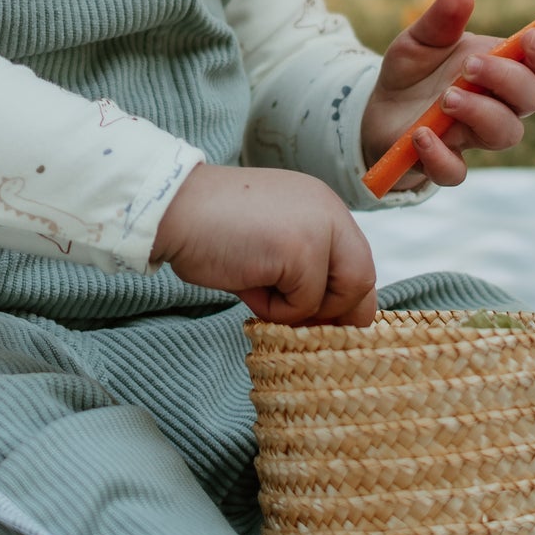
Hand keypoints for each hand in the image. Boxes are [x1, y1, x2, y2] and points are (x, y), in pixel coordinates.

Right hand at [151, 164, 376, 325]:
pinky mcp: (301, 250)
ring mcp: (318, 228)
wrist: (173, 209)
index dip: (347, 298)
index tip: (329, 325)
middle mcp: (328, 210)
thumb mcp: (269, 240)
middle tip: (308, 330)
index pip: (358, 259)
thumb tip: (328, 317)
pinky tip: (247, 283)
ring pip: (337, 296)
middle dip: (339, 314)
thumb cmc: (210, 228)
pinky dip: (275, 309)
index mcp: (321, 203)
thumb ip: (302, 266)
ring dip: (298, 310)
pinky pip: (304, 304)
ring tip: (259, 290)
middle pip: (362, 278)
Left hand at [360, 0, 534, 188]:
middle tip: (468, 65)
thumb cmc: (413, 71)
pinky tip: (420, 134)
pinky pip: (456, 171)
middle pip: (531, 99)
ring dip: (481, 113)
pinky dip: (440, 155)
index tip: (529, 38)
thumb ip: (440, 21)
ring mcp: (472, 135)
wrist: (377, 108)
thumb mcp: (419, 39)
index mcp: (499, 69)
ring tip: (446, 98)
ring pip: (504, 134)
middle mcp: (496, 103)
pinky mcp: (443, 160)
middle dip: (507, 80)